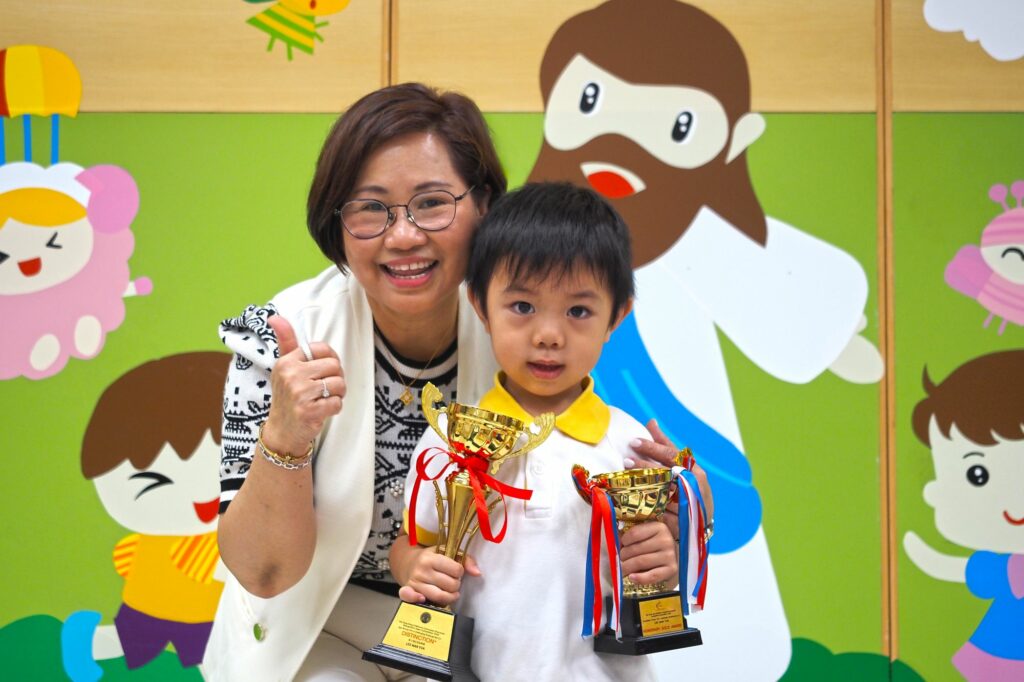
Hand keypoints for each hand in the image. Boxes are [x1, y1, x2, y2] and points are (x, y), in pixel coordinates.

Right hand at [260, 315, 344, 454]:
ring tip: (323, 399)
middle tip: (323, 389)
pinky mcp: (309, 411)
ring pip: (339, 384)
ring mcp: (299, 393)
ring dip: (337, 394)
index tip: (322, 372)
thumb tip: (275, 316)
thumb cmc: (288, 396)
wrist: (282, 431)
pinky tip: (321, 411)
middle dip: (336, 379)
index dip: (330, 360)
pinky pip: (337, 403)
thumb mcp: (284, 367)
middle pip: (335, 366)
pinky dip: (334, 408)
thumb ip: (286, 341)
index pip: (322, 349)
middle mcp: (291, 375)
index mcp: (287, 361)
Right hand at [398, 550, 481, 607]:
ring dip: (449, 596)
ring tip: (450, 592)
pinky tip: (425, 599)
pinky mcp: (409, 592)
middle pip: (451, 585)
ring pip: (439, 596)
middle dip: (456, 584)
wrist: (408, 562)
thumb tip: (477, 573)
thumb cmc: (432, 558)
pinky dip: (419, 600)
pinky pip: (413, 599)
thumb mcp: (447, 551)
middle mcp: (422, 570)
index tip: (456, 571)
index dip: (460, 572)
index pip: (456, 569)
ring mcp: (415, 582)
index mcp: (432, 558)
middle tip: (452, 581)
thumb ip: (465, 560)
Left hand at [620, 521, 677, 586]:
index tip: (620, 545)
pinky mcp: (672, 569)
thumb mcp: (644, 536)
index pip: (634, 533)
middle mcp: (666, 540)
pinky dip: (640, 578)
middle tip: (618, 560)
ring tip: (622, 568)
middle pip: (636, 549)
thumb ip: (629, 537)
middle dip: (623, 556)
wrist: (670, 557)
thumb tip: (612, 540)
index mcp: (658, 527)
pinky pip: (652, 575)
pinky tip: (631, 577)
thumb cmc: (652, 544)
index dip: (623, 541)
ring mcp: (670, 555)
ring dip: (627, 567)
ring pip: (641, 561)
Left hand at [626, 420, 713, 534]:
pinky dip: (647, 507)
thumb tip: (651, 422)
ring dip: (643, 484)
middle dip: (645, 465)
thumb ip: (666, 445)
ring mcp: (688, 503)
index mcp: (693, 469)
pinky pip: (661, 512)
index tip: (633, 442)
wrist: (701, 524)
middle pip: (666, 472)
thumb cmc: (689, 487)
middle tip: (626, 461)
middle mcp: (692, 485)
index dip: (652, 447)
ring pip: (663, 491)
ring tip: (626, 478)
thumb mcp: (683, 465)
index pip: (671, 454)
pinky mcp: (680, 521)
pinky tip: (632, 502)